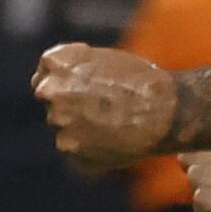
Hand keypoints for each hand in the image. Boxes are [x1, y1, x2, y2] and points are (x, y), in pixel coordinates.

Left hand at [32, 43, 176, 172]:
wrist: (165, 111)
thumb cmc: (142, 81)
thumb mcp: (103, 59)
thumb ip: (74, 69)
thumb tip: (54, 83)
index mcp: (57, 64)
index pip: (45, 74)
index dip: (65, 82)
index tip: (81, 88)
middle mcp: (51, 92)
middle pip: (52, 103)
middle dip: (70, 106)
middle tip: (101, 110)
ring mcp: (60, 124)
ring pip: (64, 129)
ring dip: (81, 130)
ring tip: (114, 126)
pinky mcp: (72, 151)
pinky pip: (77, 152)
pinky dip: (91, 150)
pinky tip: (114, 141)